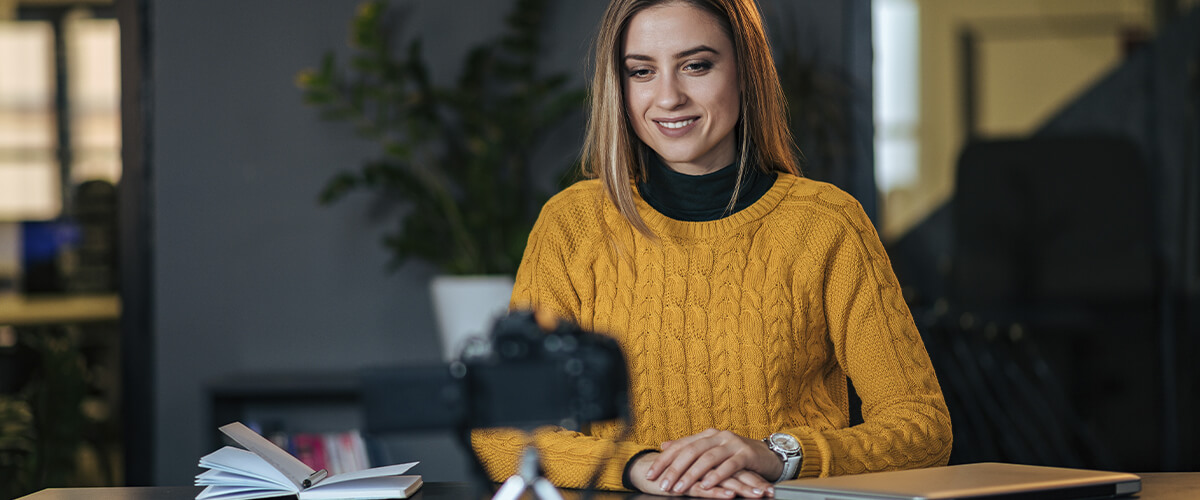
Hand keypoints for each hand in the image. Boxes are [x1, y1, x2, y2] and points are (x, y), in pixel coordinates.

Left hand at [645, 429, 781, 495]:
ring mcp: (732, 443)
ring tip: (680, 487)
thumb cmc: (736, 455)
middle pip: (691, 451)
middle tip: (663, 484)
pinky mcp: (746, 454)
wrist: (768, 455)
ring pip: (708, 458)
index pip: (680, 445)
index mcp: (707, 435)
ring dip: (692, 474)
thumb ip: (689, 447)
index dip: (664, 460)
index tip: (650, 474)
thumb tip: (664, 445)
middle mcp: (718, 436)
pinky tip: (706, 485)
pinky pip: (729, 465)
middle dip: (674, 469)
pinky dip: (716, 475)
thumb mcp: (712, 449)